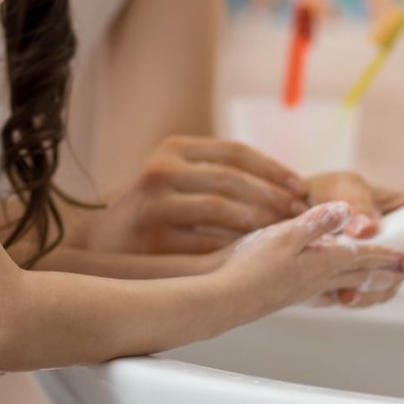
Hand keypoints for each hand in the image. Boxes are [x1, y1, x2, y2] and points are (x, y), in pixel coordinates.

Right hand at [86, 135, 310, 254]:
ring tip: (283, 235)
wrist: (102, 241)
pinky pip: (204, 241)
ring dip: (258, 222)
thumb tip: (287, 186)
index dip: (273, 169)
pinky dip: (234, 247)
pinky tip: (255, 255)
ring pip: (221, 208)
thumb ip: (218, 175)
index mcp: (175, 147)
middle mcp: (162, 168)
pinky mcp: (150, 234)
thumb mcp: (179, 177)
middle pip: (232, 179)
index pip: (235, 151)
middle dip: (273, 197)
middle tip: (301, 216)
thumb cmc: (155, 210)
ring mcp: (154, 200)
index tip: (301, 188)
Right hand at [218, 202, 403, 315]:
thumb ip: (316, 223)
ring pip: (346, 283)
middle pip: (363, 273)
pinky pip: (326, 289)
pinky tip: (333, 287)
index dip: (390, 251)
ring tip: (381, 278)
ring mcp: (305, 289)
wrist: (224, 298)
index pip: (366, 255)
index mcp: (323, 262)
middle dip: (388, 269)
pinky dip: (340, 286)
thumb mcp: (283, 235)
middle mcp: (319, 278)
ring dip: (368, 279)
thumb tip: (348, 210)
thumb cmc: (249, 266)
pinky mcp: (289, 293)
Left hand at [305, 174, 403, 305]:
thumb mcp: (343, 186)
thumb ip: (357, 203)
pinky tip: (345, 295)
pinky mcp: (365, 282)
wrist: (291, 214)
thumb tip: (368, 230)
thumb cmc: (327, 192)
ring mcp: (389, 265)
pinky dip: (361, 297)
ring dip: (390, 285)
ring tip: (369, 282)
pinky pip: (373, 295)